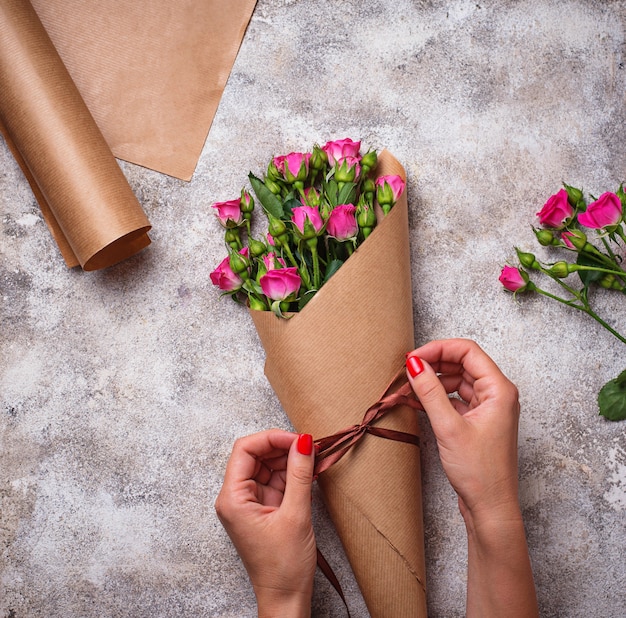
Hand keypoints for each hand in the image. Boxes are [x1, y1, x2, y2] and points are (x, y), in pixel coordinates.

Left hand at [214, 430, 315, 617]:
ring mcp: (250, 502)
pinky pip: (276, 480)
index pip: (245, 450)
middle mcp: (236, 497)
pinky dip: (293, 473)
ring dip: (290, 459)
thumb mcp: (296, 514)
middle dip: (283, 447)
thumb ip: (299, 473)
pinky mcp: (264, 507)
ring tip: (314, 458)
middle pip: (256, 455)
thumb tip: (304, 441)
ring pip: (268, 465)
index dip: (272, 438)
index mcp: (233, 498)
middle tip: (311, 447)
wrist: (286, 599)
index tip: (298, 439)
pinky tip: (310, 470)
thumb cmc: (284, 566)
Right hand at [406, 338, 520, 521]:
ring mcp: (488, 408)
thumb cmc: (480, 472)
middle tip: (408, 369)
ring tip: (409, 386)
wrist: (490, 507)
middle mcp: (497, 394)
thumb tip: (415, 365)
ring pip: (457, 380)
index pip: (467, 351)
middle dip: (434, 363)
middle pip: (462, 363)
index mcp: (499, 390)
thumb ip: (430, 392)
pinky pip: (455, 399)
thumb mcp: (449, 427)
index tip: (413, 358)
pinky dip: (437, 397)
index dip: (438, 349)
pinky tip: (417, 400)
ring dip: (434, 381)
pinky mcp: (478, 421)